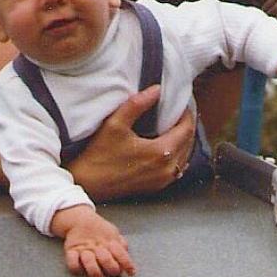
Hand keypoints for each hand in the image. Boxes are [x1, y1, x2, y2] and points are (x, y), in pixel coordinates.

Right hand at [50, 204, 136, 276]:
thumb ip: (121, 244)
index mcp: (109, 241)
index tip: (131, 272)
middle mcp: (97, 246)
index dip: (127, 264)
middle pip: (106, 259)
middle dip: (112, 268)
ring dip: (95, 271)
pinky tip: (81, 271)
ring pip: (89, 261)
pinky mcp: (71, 251)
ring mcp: (84, 248)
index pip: (121, 253)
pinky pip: (72, 261)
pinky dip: (76, 268)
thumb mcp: (113, 233)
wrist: (79, 220)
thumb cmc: (99, 230)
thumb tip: (127, 252)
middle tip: (114, 273)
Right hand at [68, 85, 195, 200]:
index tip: (180, 104)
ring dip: (183, 140)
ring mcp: (163, 180)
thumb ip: (137, 104)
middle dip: (186, 125)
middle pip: (189, 142)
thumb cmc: (99, 155)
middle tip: (178, 112)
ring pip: (185, 155)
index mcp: (161, 152)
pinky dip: (177, 155)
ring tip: (174, 126)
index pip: (186, 129)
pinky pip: (177, 168)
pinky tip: (169, 147)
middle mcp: (166, 169)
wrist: (87, 183)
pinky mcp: (156, 186)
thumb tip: (156, 90)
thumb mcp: (115, 124)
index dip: (186, 114)